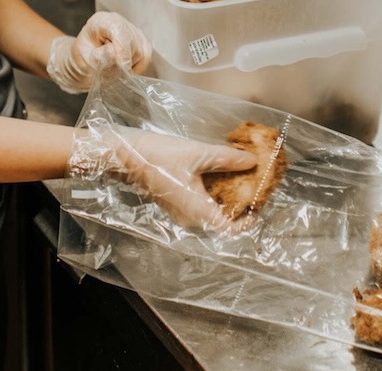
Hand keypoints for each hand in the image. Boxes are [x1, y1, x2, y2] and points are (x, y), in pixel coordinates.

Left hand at [47, 12, 151, 92]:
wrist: (84, 64)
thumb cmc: (82, 60)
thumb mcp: (84, 61)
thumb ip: (99, 57)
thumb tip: (115, 53)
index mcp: (101, 21)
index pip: (119, 30)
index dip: (123, 49)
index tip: (122, 67)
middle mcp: (118, 21)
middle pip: (133, 42)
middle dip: (125, 60)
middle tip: (111, 69)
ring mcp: (130, 30)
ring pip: (142, 50)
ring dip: (131, 64)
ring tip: (116, 67)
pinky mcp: (139, 41)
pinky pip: (146, 56)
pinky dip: (138, 66)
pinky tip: (126, 68)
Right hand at [70, 126, 257, 232]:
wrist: (123, 155)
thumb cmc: (157, 157)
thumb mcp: (199, 154)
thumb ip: (228, 159)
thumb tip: (252, 161)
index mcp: (197, 211)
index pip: (229, 228)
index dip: (247, 220)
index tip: (258, 204)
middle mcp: (189, 216)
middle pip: (222, 217)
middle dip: (239, 201)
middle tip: (253, 181)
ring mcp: (180, 210)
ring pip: (210, 208)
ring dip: (226, 193)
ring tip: (240, 173)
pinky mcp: (174, 200)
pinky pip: (199, 201)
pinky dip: (212, 189)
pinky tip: (219, 170)